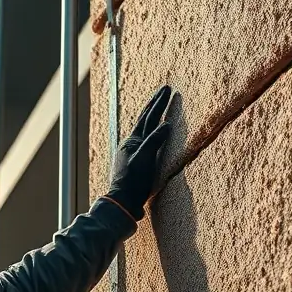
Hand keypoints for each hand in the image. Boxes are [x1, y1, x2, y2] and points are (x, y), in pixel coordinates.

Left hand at [107, 85, 173, 219]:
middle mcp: (132, 143)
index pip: (149, 117)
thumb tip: (167, 124)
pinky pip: (146, 139)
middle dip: (156, 103)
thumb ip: (154, 142)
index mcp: (134, 140)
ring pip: (144, 127)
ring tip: (157, 105)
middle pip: (145, 118)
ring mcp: (134, 151)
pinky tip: (152, 132)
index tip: (168, 89)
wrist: (123, 201)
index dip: (159, 103)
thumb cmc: (133, 182)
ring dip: (152, 114)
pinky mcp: (137, 161)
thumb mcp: (145, 160)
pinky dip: (152, 131)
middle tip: (165, 90)